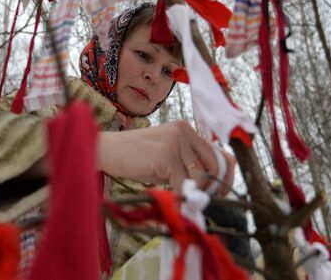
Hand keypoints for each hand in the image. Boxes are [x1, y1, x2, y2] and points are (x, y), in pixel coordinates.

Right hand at [97, 120, 235, 193]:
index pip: (219, 153)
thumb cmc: (134, 157)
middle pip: (215, 165)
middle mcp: (184, 131)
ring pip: (200, 177)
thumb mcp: (166, 156)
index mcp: (186, 129)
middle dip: (213, 188)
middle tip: (203, 202)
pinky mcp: (166, 155)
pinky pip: (183, 184)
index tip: (220, 192)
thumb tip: (208, 187)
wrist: (106, 150)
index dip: (224, 175)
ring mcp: (176, 142)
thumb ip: (186, 164)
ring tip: (182, 201)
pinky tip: (173, 201)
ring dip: (194, 194)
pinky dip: (180, 197)